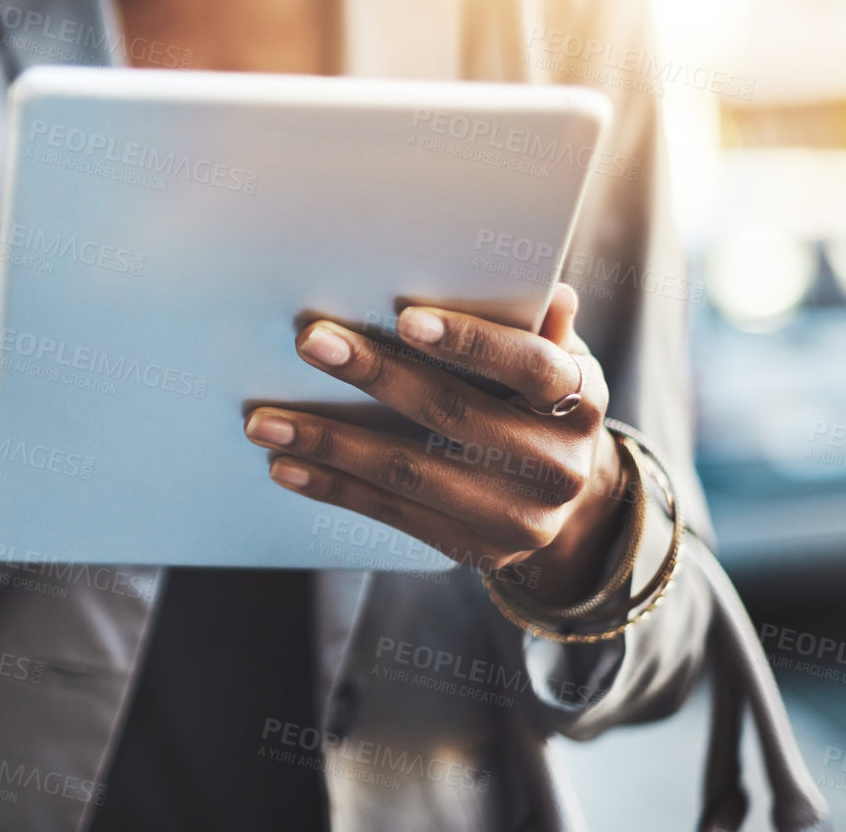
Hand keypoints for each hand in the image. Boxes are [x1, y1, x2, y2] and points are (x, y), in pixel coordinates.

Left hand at [243, 285, 632, 605]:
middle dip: (374, 375)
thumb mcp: (558, 361)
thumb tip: (550, 293)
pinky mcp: (478, 552)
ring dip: (329, 444)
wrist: (573, 500)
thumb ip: (542, 331)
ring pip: (410, 473)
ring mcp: (519, 518)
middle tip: (310, 342)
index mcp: (580, 402)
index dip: (470, 342)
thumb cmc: (542, 402)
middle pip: (451, 416)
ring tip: (265, 422)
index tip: (405, 318)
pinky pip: (394, 515)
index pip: (529, 366)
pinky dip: (334, 489)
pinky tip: (286, 467)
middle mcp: (557, 466)